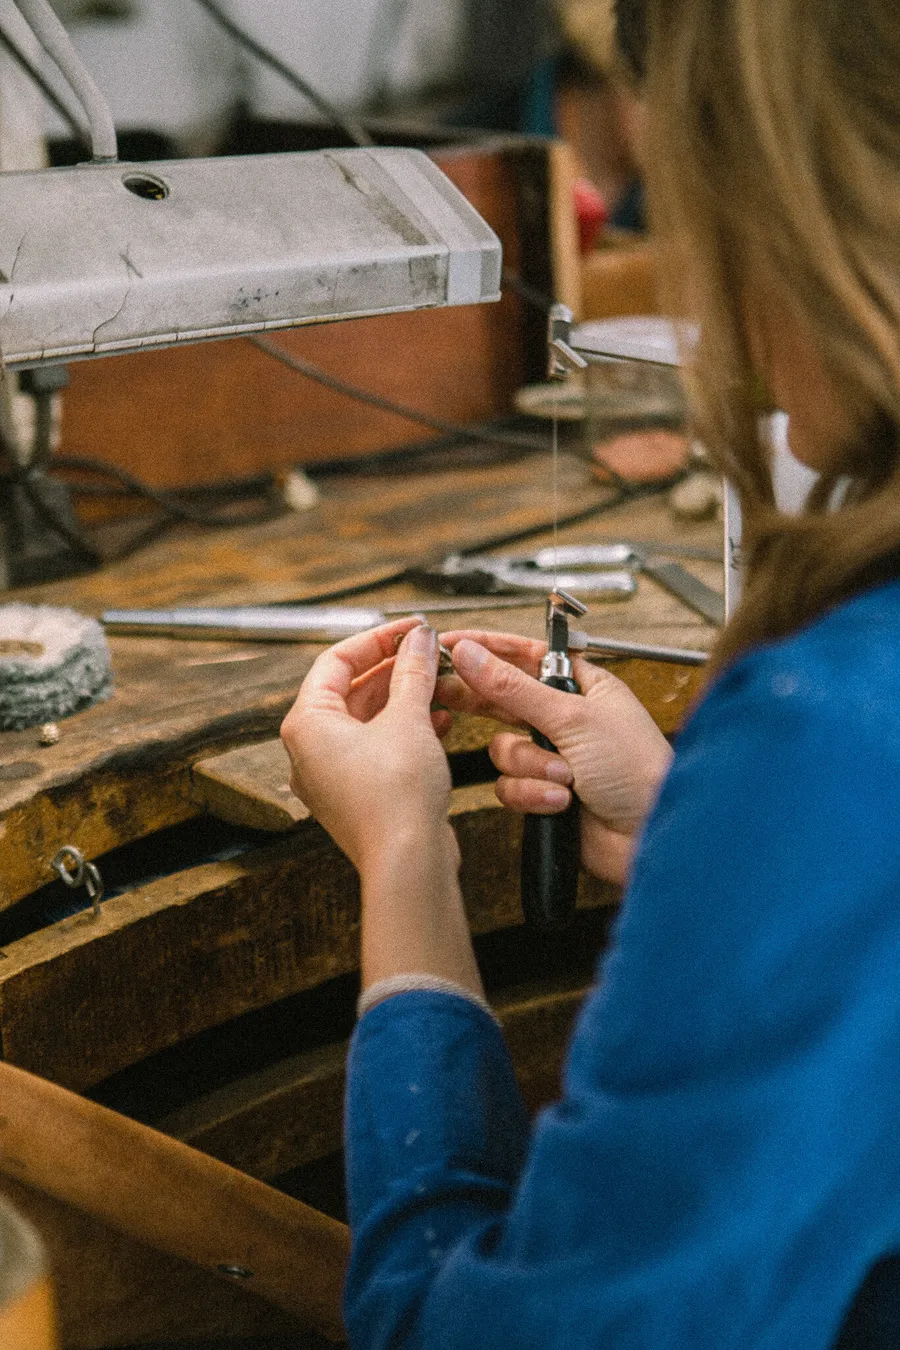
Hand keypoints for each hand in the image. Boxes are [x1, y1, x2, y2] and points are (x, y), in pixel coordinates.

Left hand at [281, 618, 454, 872]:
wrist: (408, 863)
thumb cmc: (395, 798)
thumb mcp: (408, 720)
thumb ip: (413, 672)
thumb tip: (419, 640)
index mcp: (306, 724)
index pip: (335, 660)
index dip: (378, 638)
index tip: (412, 628)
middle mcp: (310, 750)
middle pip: (351, 690)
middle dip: (394, 669)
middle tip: (430, 653)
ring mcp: (332, 775)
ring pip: (368, 720)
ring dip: (404, 698)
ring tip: (439, 683)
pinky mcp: (357, 794)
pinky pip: (378, 748)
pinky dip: (405, 729)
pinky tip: (439, 720)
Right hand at [437, 631, 672, 885]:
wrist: (650, 836)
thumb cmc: (637, 770)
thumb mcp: (573, 718)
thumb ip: (514, 687)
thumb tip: (471, 654)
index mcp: (584, 686)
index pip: (526, 656)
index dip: (488, 648)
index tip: (451, 642)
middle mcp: (566, 719)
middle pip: (506, 700)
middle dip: (483, 703)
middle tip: (446, 694)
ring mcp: (554, 758)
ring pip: (504, 750)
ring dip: (531, 766)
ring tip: (565, 777)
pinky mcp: (544, 793)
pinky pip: (510, 786)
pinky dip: (533, 794)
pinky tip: (561, 802)